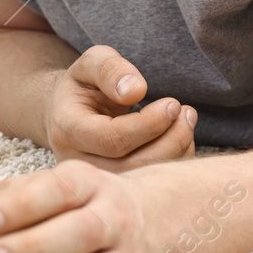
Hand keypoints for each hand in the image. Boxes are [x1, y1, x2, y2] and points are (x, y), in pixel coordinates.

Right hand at [44, 45, 196, 170]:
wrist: (68, 115)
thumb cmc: (83, 86)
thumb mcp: (90, 64)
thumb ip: (109, 69)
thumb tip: (136, 90)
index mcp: (68, 129)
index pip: (112, 139)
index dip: (149, 124)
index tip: (172, 104)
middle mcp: (78, 162)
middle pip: (132, 165)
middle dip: (169, 140)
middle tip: (185, 111)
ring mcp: (96, 180)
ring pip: (145, 179)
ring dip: (176, 150)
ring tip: (185, 119)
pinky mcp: (115, 188)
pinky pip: (151, 184)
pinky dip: (175, 161)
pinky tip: (178, 135)